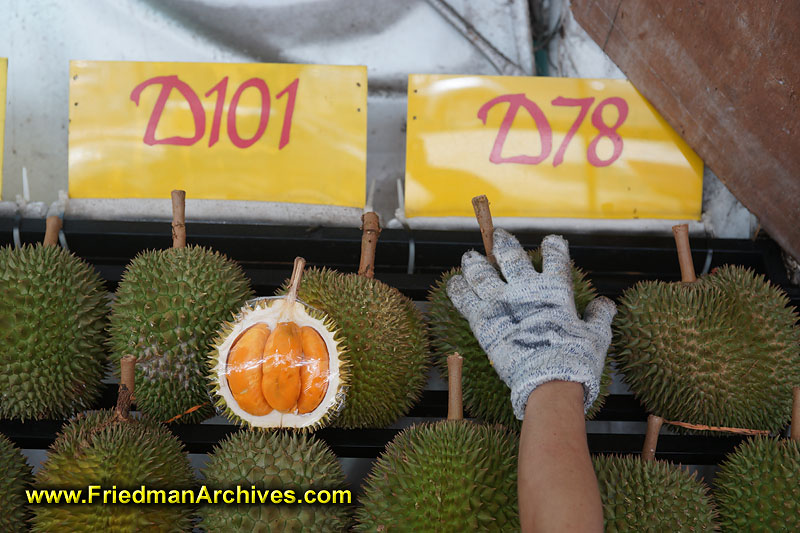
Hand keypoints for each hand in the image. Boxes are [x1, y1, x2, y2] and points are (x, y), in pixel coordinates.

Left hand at [446, 229, 615, 418]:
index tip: (551, 241)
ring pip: (482, 273)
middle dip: (504, 243)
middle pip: (511, 257)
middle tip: (498, 235)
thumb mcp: (597, 336)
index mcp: (556, 289)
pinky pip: (466, 299)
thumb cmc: (575, 360)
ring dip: (475, 263)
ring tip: (470, 257)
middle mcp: (526, 289)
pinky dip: (459, 289)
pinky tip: (455, 283)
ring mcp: (501, 302)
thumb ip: (599, 317)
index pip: (555, 257)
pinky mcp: (483, 321)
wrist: (548, 380)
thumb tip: (606, 304)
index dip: (554, 246)